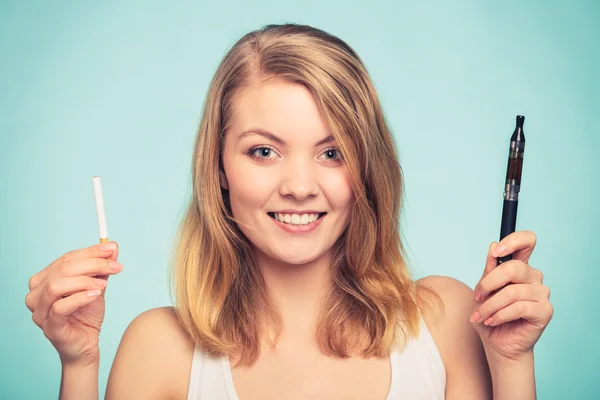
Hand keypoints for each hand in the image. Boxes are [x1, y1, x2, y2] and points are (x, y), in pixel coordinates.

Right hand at [26, 242, 122, 365]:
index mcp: (44, 280)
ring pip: (56, 286)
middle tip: (115, 266)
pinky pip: (60, 307)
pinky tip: (96, 295)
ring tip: (104, 284)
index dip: (91, 252)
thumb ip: (102, 268)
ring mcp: (40, 312)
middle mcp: (36, 294)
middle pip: (62, 269)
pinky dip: (80, 297)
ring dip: (84, 281)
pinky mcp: (49, 327)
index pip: (66, 258)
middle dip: (93, 264)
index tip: (112, 248)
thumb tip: (113, 246)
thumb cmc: (86, 315)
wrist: (87, 345)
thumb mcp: (97, 286)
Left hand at [469, 231, 552, 361]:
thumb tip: (493, 246)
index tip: (497, 251)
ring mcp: (542, 293)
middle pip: (513, 268)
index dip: (513, 241)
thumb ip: (489, 270)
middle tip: (477, 296)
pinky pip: (519, 307)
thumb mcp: (483, 290)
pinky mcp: (545, 311)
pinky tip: (492, 321)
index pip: (527, 241)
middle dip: (488, 283)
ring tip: (481, 315)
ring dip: (490, 305)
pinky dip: (500, 315)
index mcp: (520, 267)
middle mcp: (534, 277)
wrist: (497, 343)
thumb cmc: (490, 314)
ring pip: (512, 291)